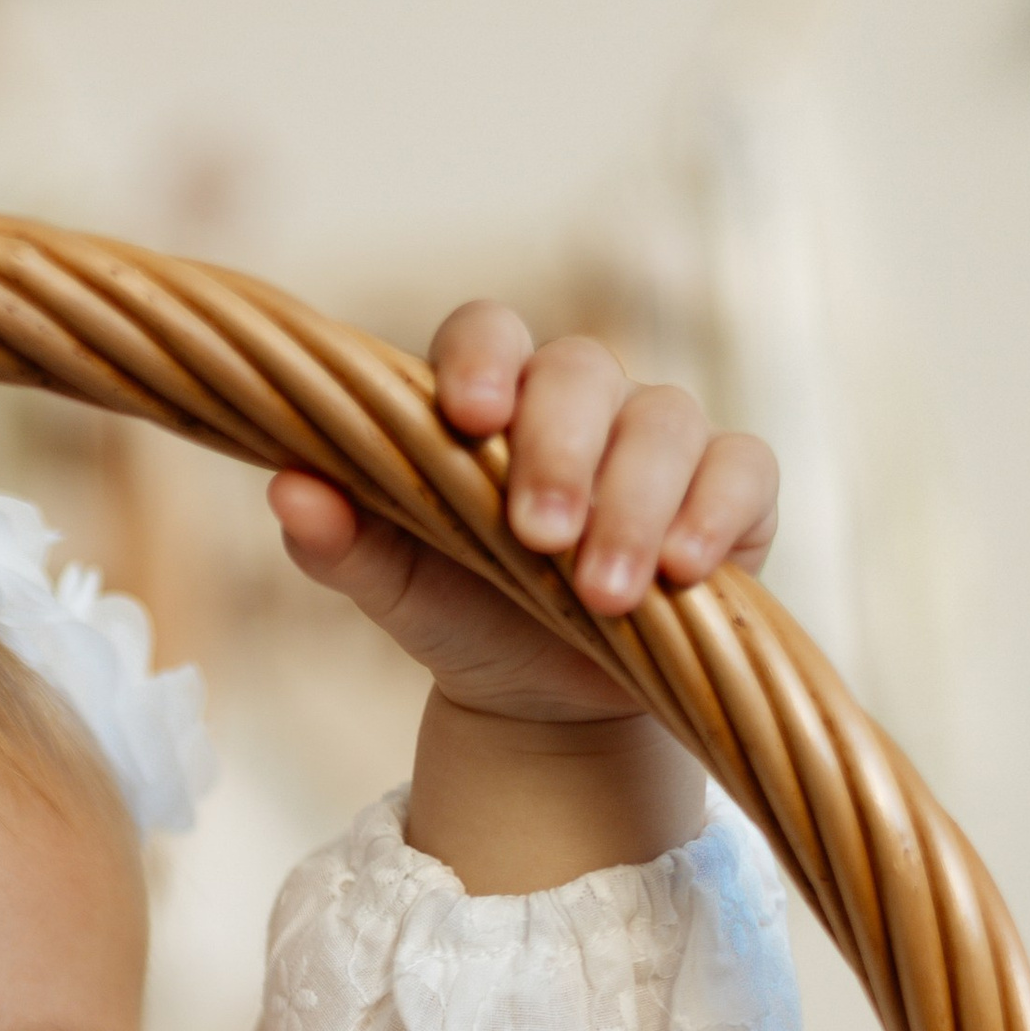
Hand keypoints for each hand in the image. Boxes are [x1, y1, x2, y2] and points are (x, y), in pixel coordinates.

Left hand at [265, 303, 777, 731]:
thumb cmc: (462, 613)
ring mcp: (661, 437)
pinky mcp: (733, 488)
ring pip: (665, 420)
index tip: (469, 415)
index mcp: (492, 397)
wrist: (541, 697)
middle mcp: (582, 399)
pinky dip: (716, 512)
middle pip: (584, 371)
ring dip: (633, 505)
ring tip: (600, 594)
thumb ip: (341, 540)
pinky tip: (685, 571)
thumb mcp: (393, 589)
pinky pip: (743, 468)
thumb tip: (286, 488)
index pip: (489, 332)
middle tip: (538, 537)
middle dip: (561, 451)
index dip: (483, 359)